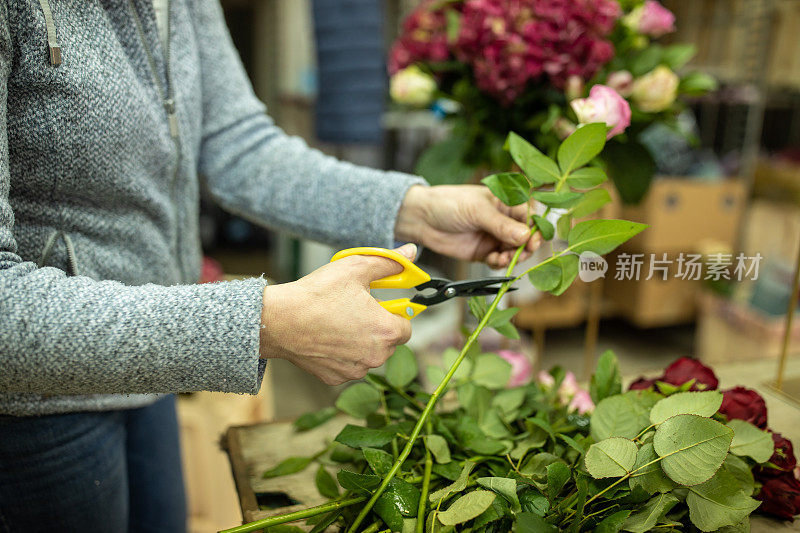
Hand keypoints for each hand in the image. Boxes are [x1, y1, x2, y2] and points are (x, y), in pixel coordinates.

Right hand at [259, 244, 415, 384]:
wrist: (279, 320)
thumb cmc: (317, 294)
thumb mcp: (356, 268)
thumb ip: (389, 262)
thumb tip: (411, 253)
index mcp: (385, 331)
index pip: (406, 326)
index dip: (394, 313)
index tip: (380, 305)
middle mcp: (375, 356)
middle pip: (388, 342)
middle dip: (376, 326)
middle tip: (355, 310)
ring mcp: (354, 370)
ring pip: (368, 354)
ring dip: (360, 341)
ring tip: (338, 322)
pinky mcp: (335, 378)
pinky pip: (348, 365)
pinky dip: (342, 354)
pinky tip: (326, 337)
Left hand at [395, 185, 541, 268]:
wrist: (422, 218)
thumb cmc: (449, 203)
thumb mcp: (477, 210)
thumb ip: (500, 224)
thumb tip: (525, 236)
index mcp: (506, 202)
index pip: (529, 215)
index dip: (534, 228)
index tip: (533, 240)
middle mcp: (504, 220)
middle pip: (526, 236)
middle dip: (526, 246)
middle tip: (522, 252)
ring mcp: (495, 237)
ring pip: (515, 251)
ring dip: (513, 257)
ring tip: (503, 258)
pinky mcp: (484, 252)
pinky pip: (500, 261)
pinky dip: (501, 263)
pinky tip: (494, 261)